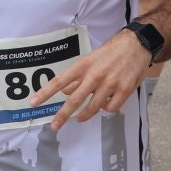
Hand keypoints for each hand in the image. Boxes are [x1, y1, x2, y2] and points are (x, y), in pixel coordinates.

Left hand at [34, 29, 152, 130]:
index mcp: (83, 65)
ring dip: (84, 115)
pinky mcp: (124, 90)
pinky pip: (110, 108)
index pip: (59, 81)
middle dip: (62, 115)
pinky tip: (106, 104)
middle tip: (54, 126)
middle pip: (74, 100)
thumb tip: (64, 92)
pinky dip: (106, 109)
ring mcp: (110, 84)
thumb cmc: (111, 51)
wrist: (137, 45)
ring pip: (93, 108)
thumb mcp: (90, 59)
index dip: (45, 93)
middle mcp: (95, 75)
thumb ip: (78, 77)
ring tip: (80, 118)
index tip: (33, 103)